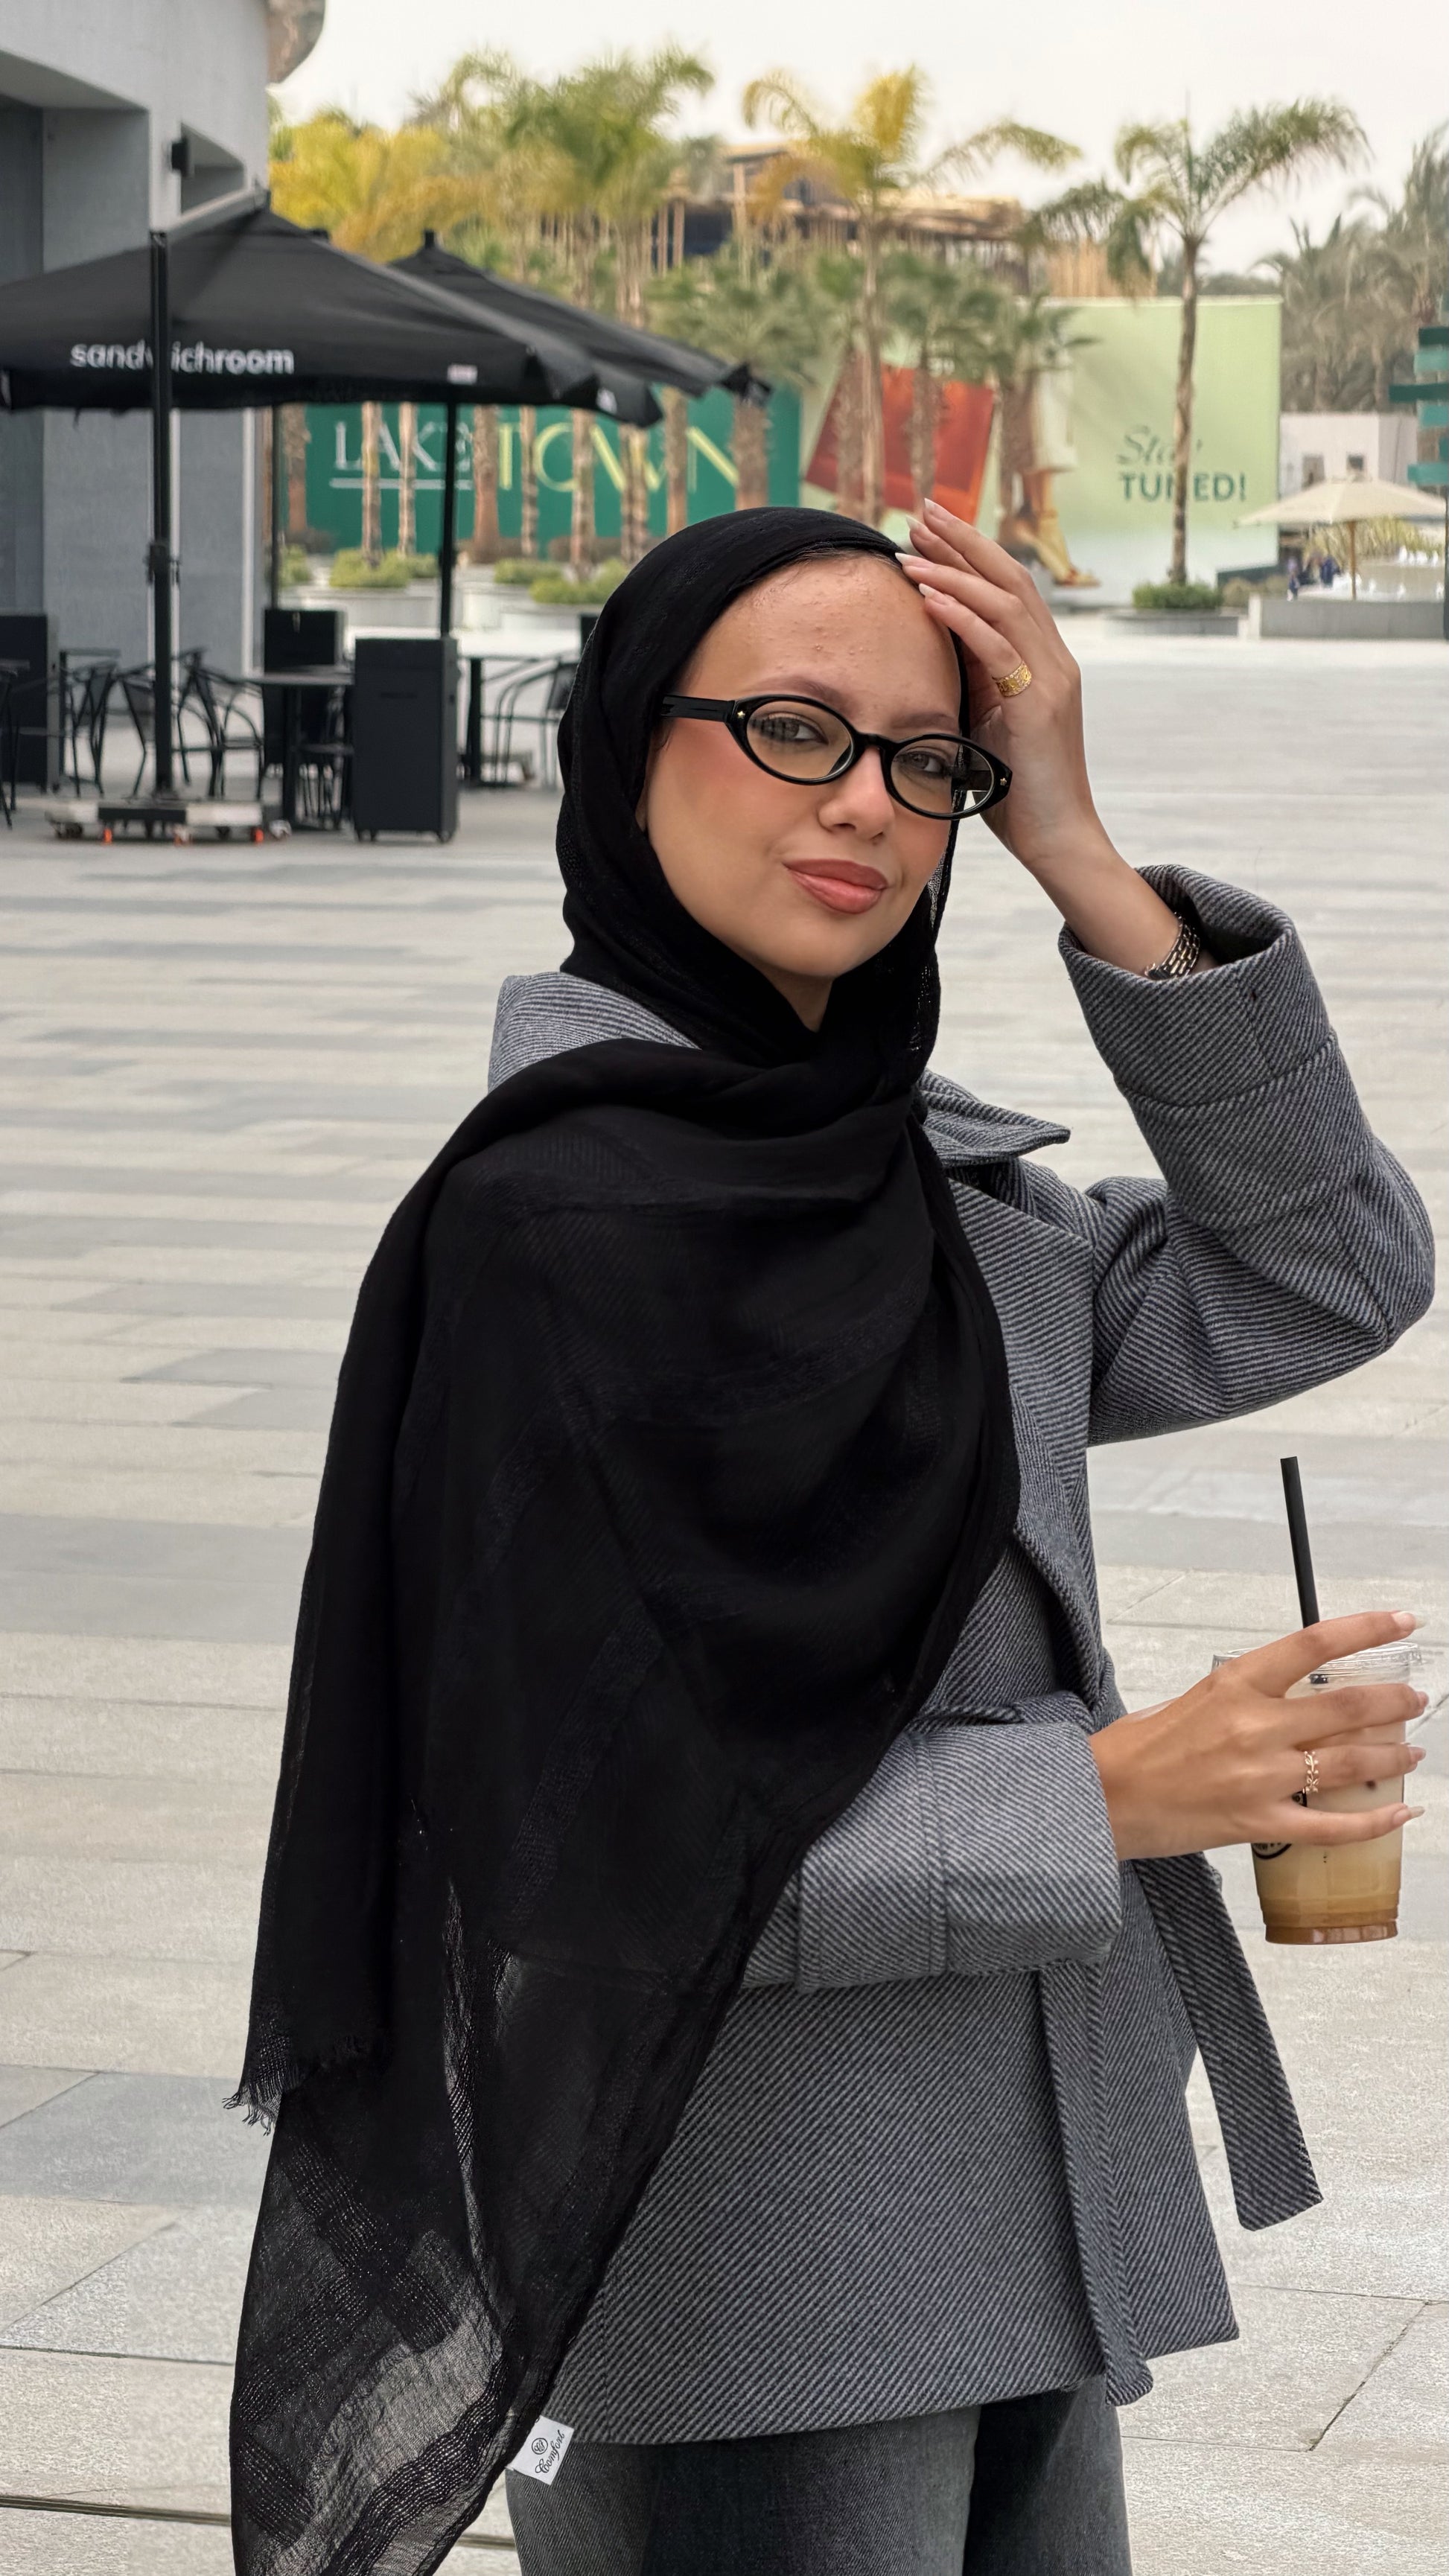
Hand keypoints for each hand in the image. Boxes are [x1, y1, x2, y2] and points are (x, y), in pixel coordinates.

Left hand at [898, 500, 1188, 974]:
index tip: (928, 527)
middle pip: (1010, 578)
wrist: (1057, 839)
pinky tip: (928, 596)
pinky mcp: (1039, 706)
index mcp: (1043, 661)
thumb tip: (930, 650)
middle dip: (963, 541)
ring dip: (954, 570)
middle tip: (921, 510)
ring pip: (1006, 602)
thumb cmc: (1018, 791)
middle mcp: (1054, 659)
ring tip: (911, 548)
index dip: (971, 552)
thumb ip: (970, 684)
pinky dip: (961, 616)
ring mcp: (1051, 680)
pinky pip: (997, 647)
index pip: (1009, 588)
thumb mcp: (986, 724)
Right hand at [1089, 1610, 1427, 1862]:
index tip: (1402, 1621)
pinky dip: (1373, 1822)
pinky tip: (1399, 1813)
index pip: (1316, 1644)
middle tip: (1416, 1698)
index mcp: (1234, 1683)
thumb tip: (1292, 1697)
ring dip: (1392, 1756)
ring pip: (1350, 1764)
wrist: (1102, 1798)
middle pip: (1348, 1707)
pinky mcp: (1258, 1823)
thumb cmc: (1136, 1749)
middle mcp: (1254, 1726)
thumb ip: (1244, 1695)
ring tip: (1412, 1751)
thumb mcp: (1193, 1699)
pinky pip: (1330, 1825)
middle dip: (1395, 1701)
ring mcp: (1260, 1777)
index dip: (1368, 1629)